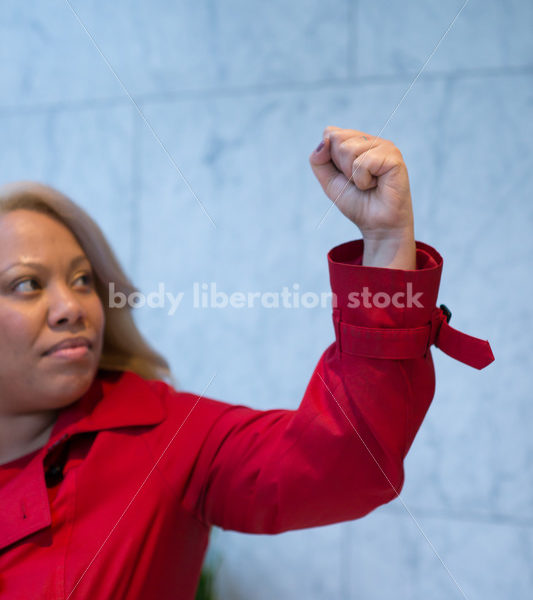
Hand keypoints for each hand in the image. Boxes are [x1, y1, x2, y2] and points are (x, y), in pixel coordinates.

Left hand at [309, 126, 415, 268]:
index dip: (329, 158)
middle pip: (336, 139)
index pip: (330, 134)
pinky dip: (363, 180)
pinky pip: (363, 162)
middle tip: (357, 182)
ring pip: (348, 149)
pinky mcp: (394, 157)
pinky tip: (377, 185)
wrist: (377, 225)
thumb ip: (318, 160)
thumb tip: (325, 138)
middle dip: (340, 167)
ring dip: (352, 175)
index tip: (345, 175)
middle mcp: (372, 140)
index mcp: (358, 141)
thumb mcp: (328, 181)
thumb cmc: (357, 203)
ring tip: (368, 184)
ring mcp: (385, 146)